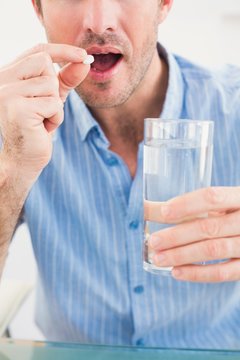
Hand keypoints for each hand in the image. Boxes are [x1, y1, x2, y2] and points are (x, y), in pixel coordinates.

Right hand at [0, 43, 89, 178]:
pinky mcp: (17, 108)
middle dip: (53, 87)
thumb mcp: (53, 98)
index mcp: (9, 75)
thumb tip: (85, 61)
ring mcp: (7, 92)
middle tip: (44, 109)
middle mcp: (2, 79)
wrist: (24, 159)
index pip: (37, 51)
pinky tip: (42, 128)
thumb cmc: (38, 128)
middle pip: (44, 62)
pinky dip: (55, 118)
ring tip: (42, 120)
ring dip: (55, 106)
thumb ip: (66, 79)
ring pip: (50, 84)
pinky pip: (53, 103)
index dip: (62, 50)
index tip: (84, 56)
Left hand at [145, 187, 239, 281]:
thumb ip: (199, 206)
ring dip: (181, 255)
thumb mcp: (226, 203)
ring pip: (213, 250)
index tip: (162, 212)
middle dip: (177, 235)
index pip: (212, 197)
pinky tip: (176, 272)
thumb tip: (152, 209)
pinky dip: (198, 274)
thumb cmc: (237, 214)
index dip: (185, 204)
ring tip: (158, 258)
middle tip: (154, 241)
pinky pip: (224, 273)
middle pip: (209, 227)